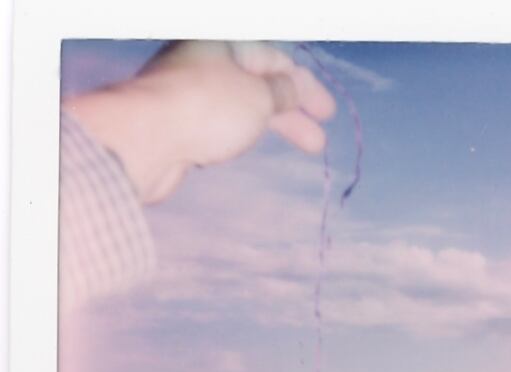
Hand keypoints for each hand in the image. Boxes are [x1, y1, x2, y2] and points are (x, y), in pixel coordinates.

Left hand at [63, 40, 335, 203]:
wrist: (145, 138)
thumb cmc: (206, 107)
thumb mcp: (258, 97)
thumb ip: (282, 93)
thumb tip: (293, 89)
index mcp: (224, 42)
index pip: (274, 59)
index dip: (304, 86)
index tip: (326, 112)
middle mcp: (206, 62)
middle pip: (259, 84)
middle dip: (292, 112)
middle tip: (317, 140)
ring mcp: (191, 93)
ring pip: (241, 106)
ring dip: (272, 125)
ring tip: (293, 149)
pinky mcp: (179, 122)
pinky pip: (220, 124)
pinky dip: (242, 133)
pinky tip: (252, 145)